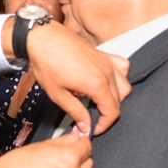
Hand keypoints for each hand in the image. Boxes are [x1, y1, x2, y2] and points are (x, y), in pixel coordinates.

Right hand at [0, 126, 93, 167]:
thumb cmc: (18, 166)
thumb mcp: (42, 145)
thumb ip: (65, 140)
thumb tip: (77, 136)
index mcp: (70, 159)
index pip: (88, 146)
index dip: (80, 143)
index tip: (76, 144)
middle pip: (89, 164)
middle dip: (79, 160)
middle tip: (61, 160)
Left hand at [6, 19, 130, 133]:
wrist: (42, 38)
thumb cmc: (47, 62)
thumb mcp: (58, 94)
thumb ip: (76, 112)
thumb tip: (86, 125)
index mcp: (97, 84)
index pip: (112, 111)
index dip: (104, 125)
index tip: (95, 129)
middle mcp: (107, 72)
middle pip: (119, 100)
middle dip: (108, 113)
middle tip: (93, 118)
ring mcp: (107, 61)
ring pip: (124, 85)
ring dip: (115, 97)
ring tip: (99, 102)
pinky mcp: (103, 54)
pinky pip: (122, 66)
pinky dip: (120, 76)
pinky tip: (107, 81)